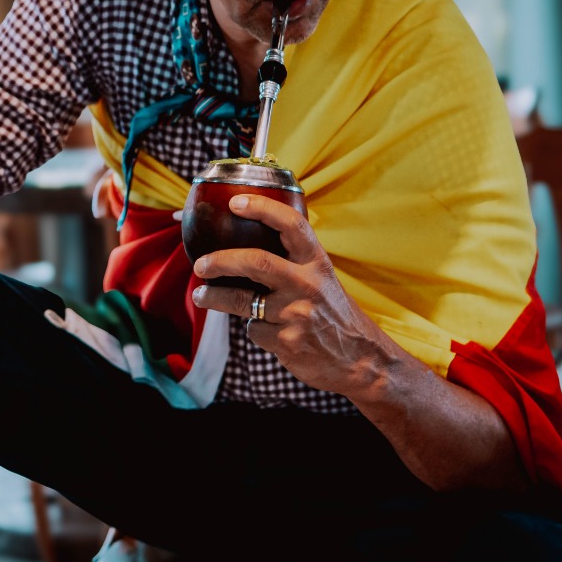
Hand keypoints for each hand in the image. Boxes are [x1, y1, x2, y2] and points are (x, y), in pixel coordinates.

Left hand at [189, 194, 393, 396]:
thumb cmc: (332, 312)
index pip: (292, 225)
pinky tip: (268, 331)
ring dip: (215, 298)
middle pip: (257, 263)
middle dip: (221, 261)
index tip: (235, 202)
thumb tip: (244, 240)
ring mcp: (297, 315)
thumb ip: (292, 261)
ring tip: (200, 295)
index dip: (263, 209)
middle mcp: (308, 285)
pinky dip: (254, 329)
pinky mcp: (287, 342)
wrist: (360, 360)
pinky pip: (254, 330)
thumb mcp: (321, 278)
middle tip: (200, 264)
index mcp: (316, 262)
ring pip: (243, 302)